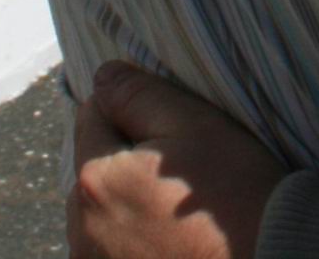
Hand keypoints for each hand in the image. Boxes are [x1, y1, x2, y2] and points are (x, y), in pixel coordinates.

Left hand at [69, 61, 283, 258]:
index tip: (172, 128)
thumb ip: (139, 96)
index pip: (92, 116)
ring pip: (102, 210)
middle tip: (182, 170)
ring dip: (129, 202)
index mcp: (95, 180)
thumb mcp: (196, 126)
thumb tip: (104, 77)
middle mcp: (81, 229)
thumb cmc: (237, 197)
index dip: (132, 110)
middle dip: (127, 160)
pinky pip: (114, 244)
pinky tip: (175, 236)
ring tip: (179, 210)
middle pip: (94, 167)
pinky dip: (137, 236)